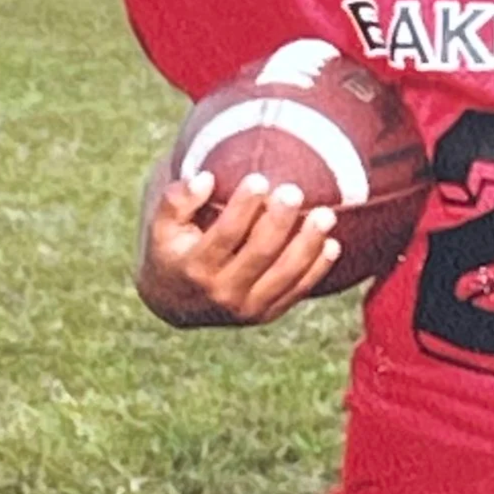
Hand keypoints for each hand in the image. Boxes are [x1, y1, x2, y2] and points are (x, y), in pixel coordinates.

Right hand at [138, 169, 341, 325]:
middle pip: (259, 254)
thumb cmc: (174, 250)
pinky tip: (332, 244)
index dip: (243, 207)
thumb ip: (177, 200)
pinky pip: (298, 291)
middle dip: (279, 222)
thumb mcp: (162, 226)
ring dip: (308, 244)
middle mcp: (222, 293)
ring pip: (285, 274)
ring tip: (326, 215)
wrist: (177, 302)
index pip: (224, 235)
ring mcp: (247, 308)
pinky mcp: (267, 314)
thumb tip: (206, 179)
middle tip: (293, 192)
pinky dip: (317, 268)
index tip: (259, 179)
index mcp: (194, 268)